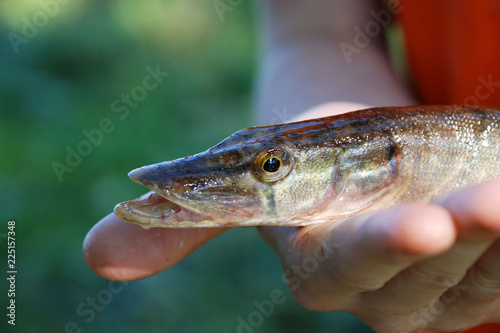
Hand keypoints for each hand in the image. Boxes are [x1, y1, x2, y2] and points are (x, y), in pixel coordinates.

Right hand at [84, 181, 499, 331]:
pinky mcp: (486, 267)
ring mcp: (441, 284)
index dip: (378, 255)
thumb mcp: (245, 176)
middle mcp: (380, 289)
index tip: (422, 223)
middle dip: (463, 246)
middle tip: (491, 195)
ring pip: (483, 281)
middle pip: (425, 285)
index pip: (345, 273)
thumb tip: (94, 257)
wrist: (357, 139)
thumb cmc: (297, 153)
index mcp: (321, 266)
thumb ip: (186, 223)